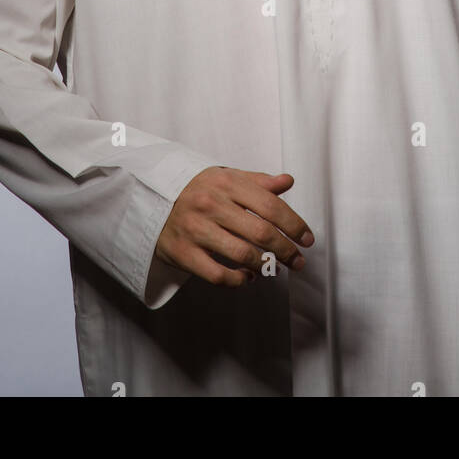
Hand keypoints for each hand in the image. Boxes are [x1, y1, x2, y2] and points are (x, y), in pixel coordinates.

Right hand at [155, 167, 314, 287]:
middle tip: (298, 261)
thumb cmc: (198, 190)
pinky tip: (248, 277)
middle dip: (286, 250)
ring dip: (266, 266)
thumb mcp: (226, 178)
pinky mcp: (183, 253)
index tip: (307, 239)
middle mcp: (211, 204)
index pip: (270, 206)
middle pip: (261, 232)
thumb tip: (288, 181)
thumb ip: (258, 182)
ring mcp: (196, 229)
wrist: (151, 200)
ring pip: (242, 255)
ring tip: (275, 268)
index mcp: (226, 182)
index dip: (294, 225)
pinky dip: (239, 280)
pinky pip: (218, 275)